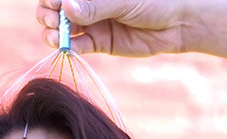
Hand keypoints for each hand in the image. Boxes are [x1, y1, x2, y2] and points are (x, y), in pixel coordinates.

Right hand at [36, 0, 187, 55]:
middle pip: (56, 9)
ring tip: (56, 36)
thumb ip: (95, 5)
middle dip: (48, 15)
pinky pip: (78, 45)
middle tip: (52, 21)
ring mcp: (92, 22)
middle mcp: (89, 4)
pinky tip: (67, 46)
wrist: (178, 22)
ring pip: (64, 28)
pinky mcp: (99, 42)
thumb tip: (65, 8)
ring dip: (54, 32)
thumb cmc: (155, 0)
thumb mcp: (123, 0)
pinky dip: (69, 46)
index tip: (53, 4)